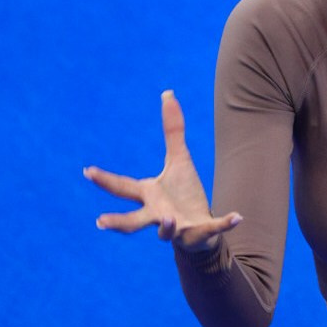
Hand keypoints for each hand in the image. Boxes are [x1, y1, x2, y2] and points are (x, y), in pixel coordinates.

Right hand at [84, 90, 241, 253]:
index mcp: (150, 195)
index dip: (105, 180)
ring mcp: (176, 228)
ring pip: (166, 231)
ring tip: (168, 217)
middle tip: (101, 221)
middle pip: (134, 220)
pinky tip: (238, 216)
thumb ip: (173, 129)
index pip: (123, 187)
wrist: (200, 228)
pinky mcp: (199, 233)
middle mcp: (158, 214)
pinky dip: (225, 223)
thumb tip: (167, 92)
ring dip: (166, 226)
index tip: (88, 171)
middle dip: (119, 221)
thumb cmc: (183, 194)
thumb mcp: (178, 159)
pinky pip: (213, 229)